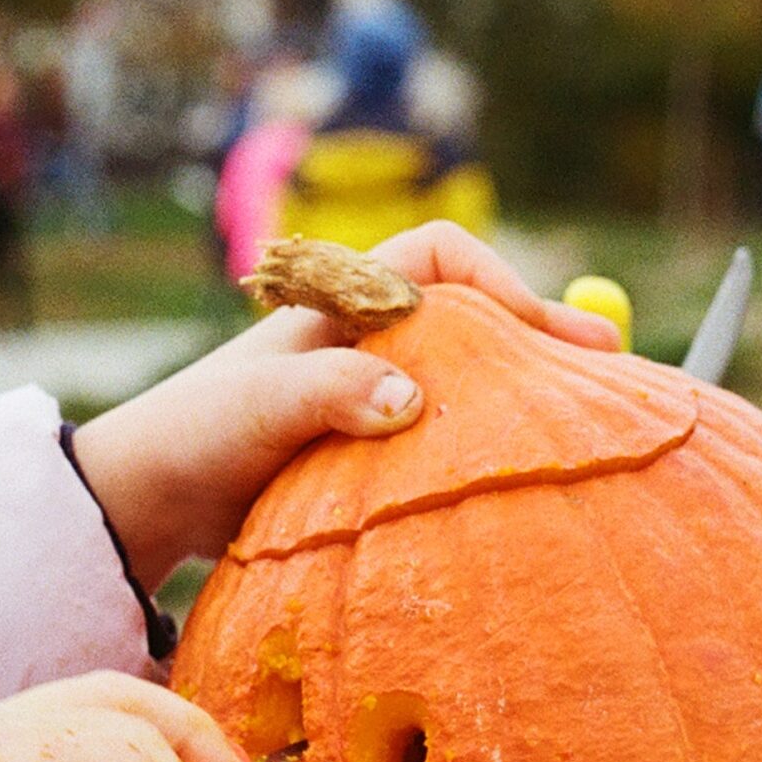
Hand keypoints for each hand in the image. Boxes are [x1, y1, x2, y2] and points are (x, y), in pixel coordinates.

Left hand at [73, 221, 619, 589]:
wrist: (149, 503)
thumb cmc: (197, 436)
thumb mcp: (262, 409)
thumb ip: (332, 394)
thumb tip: (408, 399)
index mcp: (344, 300)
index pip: (444, 258)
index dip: (504, 283)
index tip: (552, 333)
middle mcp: (367, 336)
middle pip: (473, 316)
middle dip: (540, 335)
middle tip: (612, 370)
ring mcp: (372, 392)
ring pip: (467, 376)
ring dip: (520, 392)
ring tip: (585, 420)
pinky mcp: (371, 448)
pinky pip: (446, 434)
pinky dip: (487, 443)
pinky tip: (520, 474)